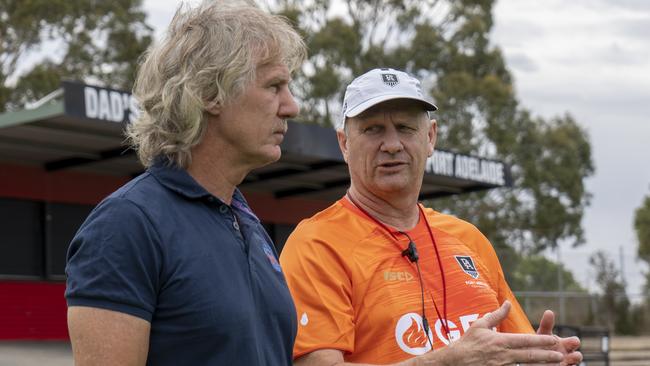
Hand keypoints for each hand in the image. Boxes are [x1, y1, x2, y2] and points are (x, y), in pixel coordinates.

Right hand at [414, 301, 563, 365]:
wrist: (456, 361)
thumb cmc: (468, 342)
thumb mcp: (480, 325)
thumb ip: (496, 314)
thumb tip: (508, 303)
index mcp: (499, 341)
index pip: (524, 340)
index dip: (540, 341)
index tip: (554, 340)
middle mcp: (502, 354)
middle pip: (529, 355)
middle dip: (546, 355)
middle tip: (561, 355)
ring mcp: (501, 365)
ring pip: (525, 365)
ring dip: (541, 364)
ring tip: (556, 364)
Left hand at [536, 310, 582, 365]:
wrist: (535, 356)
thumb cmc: (542, 342)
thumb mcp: (543, 334)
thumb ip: (546, 324)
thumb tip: (549, 311)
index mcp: (566, 343)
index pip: (575, 342)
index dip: (574, 342)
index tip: (573, 342)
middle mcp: (568, 354)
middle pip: (578, 356)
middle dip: (576, 356)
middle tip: (572, 356)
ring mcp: (566, 363)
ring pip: (573, 364)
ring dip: (570, 363)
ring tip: (563, 363)